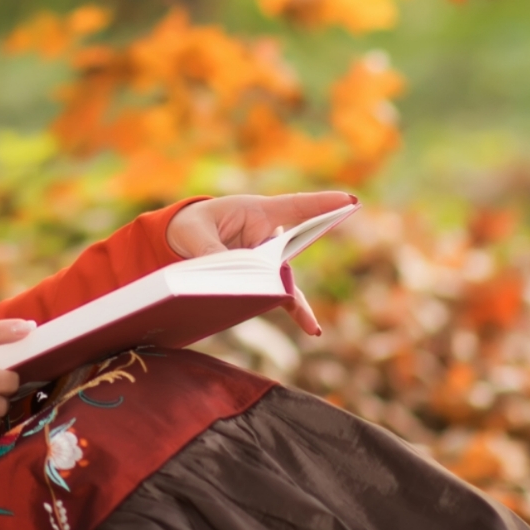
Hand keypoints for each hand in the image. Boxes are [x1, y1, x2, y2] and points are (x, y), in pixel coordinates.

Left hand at [168, 190, 352, 337]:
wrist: (180, 239)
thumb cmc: (193, 226)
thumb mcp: (196, 234)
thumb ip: (212, 251)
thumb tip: (232, 278)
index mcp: (257, 212)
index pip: (295, 207)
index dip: (322, 204)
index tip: (349, 200)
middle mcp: (269, 236)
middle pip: (294, 247)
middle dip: (297, 257)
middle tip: (301, 267)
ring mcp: (269, 259)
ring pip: (286, 276)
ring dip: (288, 294)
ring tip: (310, 321)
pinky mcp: (263, 280)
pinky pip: (283, 295)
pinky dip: (296, 310)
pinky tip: (313, 329)